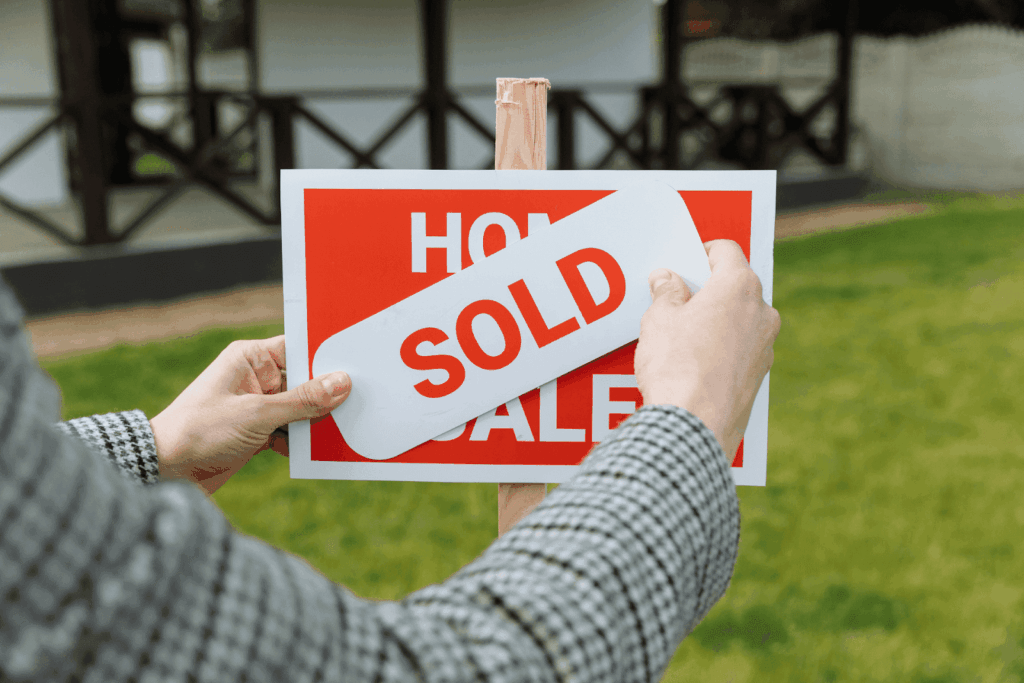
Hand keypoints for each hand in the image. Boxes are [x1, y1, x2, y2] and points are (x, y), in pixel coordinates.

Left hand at [149, 336, 350, 493]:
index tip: (357, 365)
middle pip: (304, 381)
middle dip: (327, 395)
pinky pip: (291, 431)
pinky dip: (302, 441)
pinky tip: (318, 451)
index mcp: (250, 359)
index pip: (298, 348)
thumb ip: (302, 400)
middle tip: (359, 402)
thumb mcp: (257, 414)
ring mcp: (257, 406)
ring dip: (316, 421)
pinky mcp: (257, 432)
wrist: (164, 472)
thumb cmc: (200, 431)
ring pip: (301, 409)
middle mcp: (255, 378)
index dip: (326, 357)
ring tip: (343, 429)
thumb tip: (341, 383)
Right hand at [634, 240, 780, 458]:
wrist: (693, 425)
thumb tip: (667, 280)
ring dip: (716, 320)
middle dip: (708, 289)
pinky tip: (694, 362)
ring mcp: (764, 346)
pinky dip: (722, 348)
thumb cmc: (677, 367)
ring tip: (681, 335)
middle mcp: (761, 313)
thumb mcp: (659, 320)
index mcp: (739, 287)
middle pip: (736, 286)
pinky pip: (740, 349)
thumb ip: (666, 293)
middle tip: (676, 299)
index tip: (685, 262)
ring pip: (740, 320)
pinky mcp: (759, 376)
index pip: (726, 251)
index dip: (701, 252)